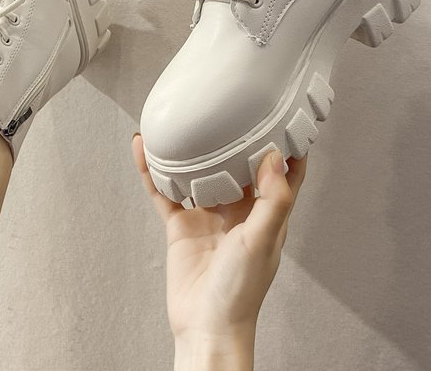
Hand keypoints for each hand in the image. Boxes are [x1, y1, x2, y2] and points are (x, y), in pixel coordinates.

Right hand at [132, 135, 305, 370]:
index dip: (287, 145)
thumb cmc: (241, 292)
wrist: (205, 326)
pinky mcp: (181, 225)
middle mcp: (239, 210)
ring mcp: (208, 215)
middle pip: (237, 165)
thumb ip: (273, 200)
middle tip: (228, 106)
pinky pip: (165, 191)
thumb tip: (276, 157)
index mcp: (266, 213)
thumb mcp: (263, 241)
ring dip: (190, 150)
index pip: (283, 173)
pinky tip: (143, 150)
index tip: (284, 113)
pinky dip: (153, 171)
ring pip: (198, 173)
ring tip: (183, 120)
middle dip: (235, 138)